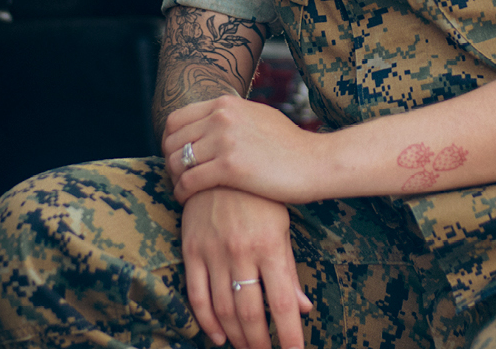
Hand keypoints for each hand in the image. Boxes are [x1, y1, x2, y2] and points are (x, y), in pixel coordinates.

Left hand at [163, 95, 326, 204]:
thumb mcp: (258, 117)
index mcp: (226, 104)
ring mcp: (225, 140)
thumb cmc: (290, 146)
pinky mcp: (230, 167)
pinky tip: (187, 200)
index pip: (176, 119)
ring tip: (183, 190)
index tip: (176, 158)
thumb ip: (232, 116)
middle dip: (170, 161)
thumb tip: (212, 119)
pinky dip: (182, 193)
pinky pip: (189, 181)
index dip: (170, 141)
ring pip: (177, 161)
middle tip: (178, 177)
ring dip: (175, 179)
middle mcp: (222, 117)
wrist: (316, 162)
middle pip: (172, 140)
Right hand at [180, 187, 312, 348]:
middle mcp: (241, 252)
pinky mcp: (191, 250)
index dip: (290, 335)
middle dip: (259, 341)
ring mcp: (213, 252)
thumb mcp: (282, 228)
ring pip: (223, 308)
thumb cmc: (259, 196)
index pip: (283, 303)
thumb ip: (289, 270)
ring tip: (246, 348)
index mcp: (270, 246)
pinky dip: (206, 320)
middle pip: (250, 312)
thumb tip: (303, 309)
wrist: (220, 164)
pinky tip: (218, 336)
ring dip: (235, 335)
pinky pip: (196, 294)